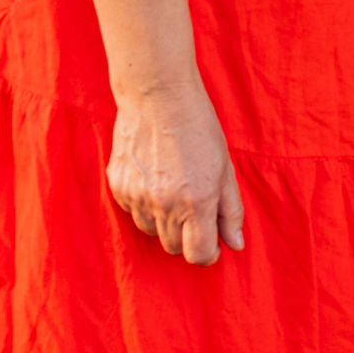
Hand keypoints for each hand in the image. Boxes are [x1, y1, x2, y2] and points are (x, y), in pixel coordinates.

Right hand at [105, 80, 245, 266]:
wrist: (157, 97)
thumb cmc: (199, 128)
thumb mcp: (225, 168)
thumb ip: (231, 210)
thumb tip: (235, 245)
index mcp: (197, 201)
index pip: (198, 255)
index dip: (208, 254)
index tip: (212, 243)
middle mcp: (164, 205)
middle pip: (173, 248)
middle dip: (187, 237)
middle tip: (195, 208)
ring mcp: (137, 197)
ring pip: (151, 232)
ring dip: (164, 222)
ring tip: (174, 187)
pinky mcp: (117, 187)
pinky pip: (132, 212)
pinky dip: (144, 205)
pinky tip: (154, 178)